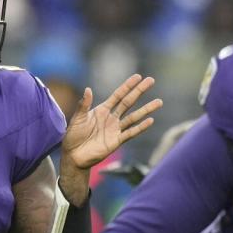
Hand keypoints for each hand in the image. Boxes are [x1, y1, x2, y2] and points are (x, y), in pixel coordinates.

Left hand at [60, 75, 161, 198]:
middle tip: (151, 81)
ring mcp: (115, 129)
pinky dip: (140, 127)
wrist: (74, 156)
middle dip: (139, 91)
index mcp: (102, 110)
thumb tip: (88, 89)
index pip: (118, 95)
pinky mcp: (116, 141)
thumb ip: (84, 105)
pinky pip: (130, 133)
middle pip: (128, 102)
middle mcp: (111, 118)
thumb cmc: (73, 136)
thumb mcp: (77, 118)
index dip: (127, 86)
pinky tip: (150, 121)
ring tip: (159, 102)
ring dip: (146, 109)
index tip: (138, 77)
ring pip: (134, 117)